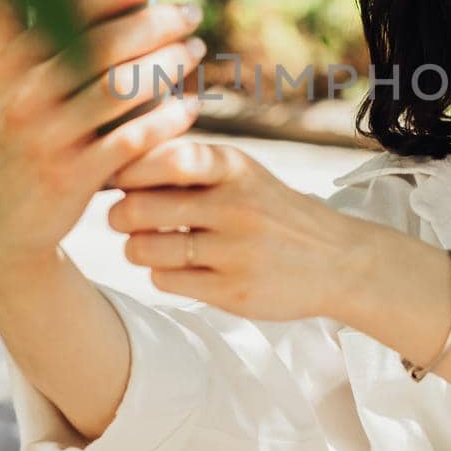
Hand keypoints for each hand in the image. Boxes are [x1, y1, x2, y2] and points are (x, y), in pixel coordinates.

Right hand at [0, 0, 208, 284]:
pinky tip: (190, 105)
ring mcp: (49, 135)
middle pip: (103, 44)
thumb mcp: (2, 82)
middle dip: (156, 23)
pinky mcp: (72, 176)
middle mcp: (27, 94)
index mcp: (15, 62)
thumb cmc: (10, 135)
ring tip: (194, 50)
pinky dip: (165, 120)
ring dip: (166, 65)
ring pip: (120, 89)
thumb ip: (21, 26)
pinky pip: (130, 140)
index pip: (70, 9)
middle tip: (191, 13)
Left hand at [104, 141, 374, 321]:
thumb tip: (112, 163)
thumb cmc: (272, 211)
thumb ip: (186, 164)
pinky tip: (176, 267)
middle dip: (119, 214)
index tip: (121, 178)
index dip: (128, 169)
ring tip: (147, 244)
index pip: (164, 158)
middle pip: (139, 208)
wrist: (338, 260)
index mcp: (233, 167)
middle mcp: (235, 206)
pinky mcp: (232, 292)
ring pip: (145, 249)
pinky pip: (164, 281)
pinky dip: (160, 273)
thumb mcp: (242, 174)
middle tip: (122, 217)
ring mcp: (235, 252)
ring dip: (135, 248)